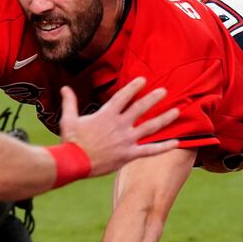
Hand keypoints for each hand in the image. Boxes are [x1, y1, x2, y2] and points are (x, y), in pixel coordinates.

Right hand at [58, 77, 178, 175]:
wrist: (74, 162)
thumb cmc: (71, 140)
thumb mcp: (68, 118)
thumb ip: (70, 102)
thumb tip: (65, 88)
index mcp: (106, 115)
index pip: (123, 96)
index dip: (134, 87)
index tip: (144, 79)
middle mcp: (119, 125)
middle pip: (140, 108)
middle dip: (153, 98)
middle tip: (164, 91)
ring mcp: (126, 140)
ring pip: (150, 127)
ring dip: (164, 118)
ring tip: (177, 111)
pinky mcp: (129, 154)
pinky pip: (150, 150)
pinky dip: (164, 147)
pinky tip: (177, 142)